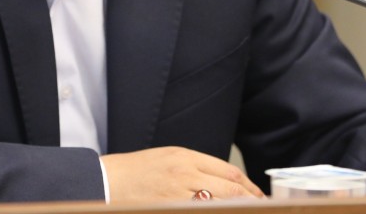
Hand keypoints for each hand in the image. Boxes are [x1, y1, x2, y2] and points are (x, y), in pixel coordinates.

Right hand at [101, 146, 262, 201]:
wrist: (104, 182)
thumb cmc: (133, 172)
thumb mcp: (166, 159)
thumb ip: (194, 168)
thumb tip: (224, 183)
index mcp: (185, 158)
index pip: (229, 173)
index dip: (249, 187)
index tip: (259, 196)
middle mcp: (185, 175)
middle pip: (230, 190)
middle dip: (250, 202)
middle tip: (261, 208)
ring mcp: (177, 195)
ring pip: (219, 204)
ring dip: (236, 209)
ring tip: (247, 212)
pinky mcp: (168, 208)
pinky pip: (199, 211)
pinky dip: (214, 212)